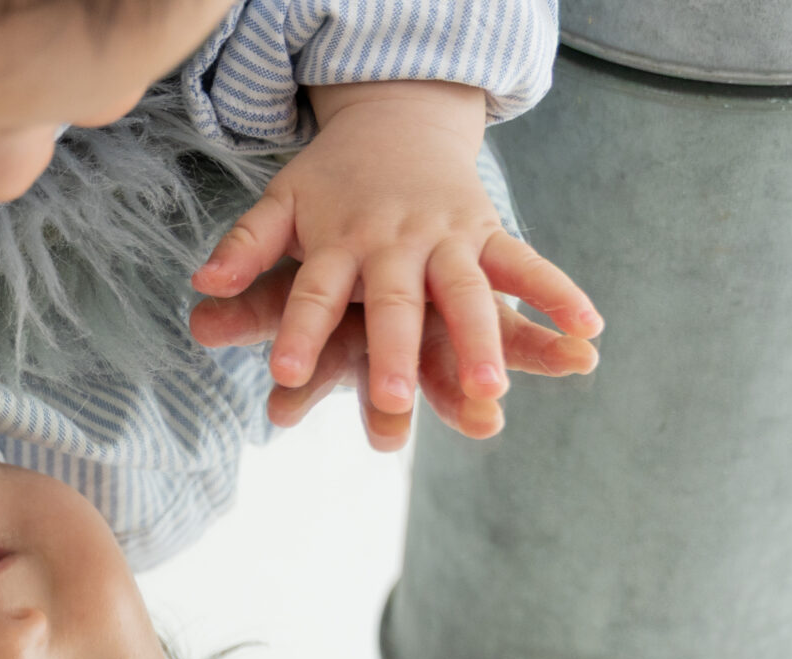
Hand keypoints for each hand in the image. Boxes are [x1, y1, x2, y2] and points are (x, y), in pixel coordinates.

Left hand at [190, 82, 599, 424]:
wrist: (396, 119)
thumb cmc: (331, 181)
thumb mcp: (281, 203)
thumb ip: (246, 246)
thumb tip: (202, 284)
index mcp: (339, 243)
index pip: (313, 294)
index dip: (299, 334)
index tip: (284, 379)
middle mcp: (395, 244)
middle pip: (396, 306)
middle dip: (396, 356)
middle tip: (395, 406)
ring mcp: (447, 237)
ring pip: (467, 294)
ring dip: (482, 342)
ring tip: (492, 396)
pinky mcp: (487, 232)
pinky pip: (526, 264)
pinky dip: (558, 294)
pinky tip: (589, 332)